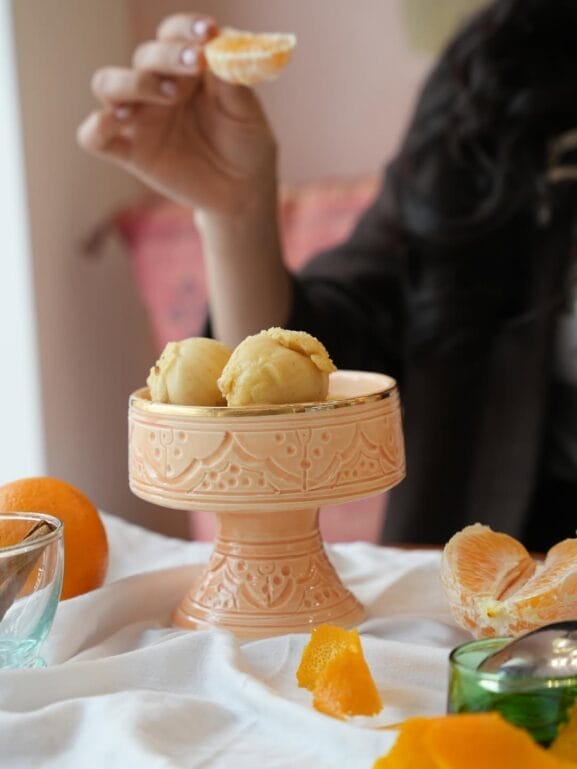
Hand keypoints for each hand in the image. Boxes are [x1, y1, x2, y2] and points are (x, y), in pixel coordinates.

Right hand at [77, 13, 277, 214]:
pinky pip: (94, 136)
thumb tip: (219, 46)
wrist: (244, 192)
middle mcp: (156, 87)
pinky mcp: (131, 152)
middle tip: (196, 64)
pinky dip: (97, 127)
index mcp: (186, 68)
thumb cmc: (247, 144)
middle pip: (143, 57)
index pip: (173, 34)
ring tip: (167, 96)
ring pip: (107, 85)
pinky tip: (118, 122)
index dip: (185, 29)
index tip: (207, 32)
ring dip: (132, 83)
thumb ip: (232, 80)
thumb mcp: (248, 112)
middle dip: (167, 57)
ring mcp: (140, 119)